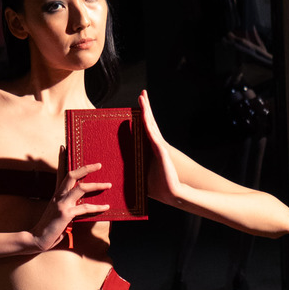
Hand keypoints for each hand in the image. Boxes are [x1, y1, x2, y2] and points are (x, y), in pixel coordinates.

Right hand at [28, 147, 110, 252]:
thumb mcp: (57, 213)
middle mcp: (58, 195)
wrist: (37, 238)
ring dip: (96, 185)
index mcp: (56, 194)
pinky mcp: (65, 214)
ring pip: (81, 188)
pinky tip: (106, 207)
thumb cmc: (49, 227)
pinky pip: (84, 208)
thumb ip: (67, 207)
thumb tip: (79, 206)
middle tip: (99, 165)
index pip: (59, 172)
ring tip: (109, 185)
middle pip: (72, 175)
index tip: (63, 147)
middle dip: (86, 168)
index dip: (61, 159)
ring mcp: (61, 203)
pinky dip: (97, 207)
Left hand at [139, 89, 181, 206]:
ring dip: (146, 110)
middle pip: (148, 123)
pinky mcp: (161, 150)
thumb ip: (132, 174)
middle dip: (145, 109)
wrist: (173, 194)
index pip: (143, 132)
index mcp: (150, 151)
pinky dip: (147, 123)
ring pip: (150, 124)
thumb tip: (115, 176)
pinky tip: (143, 113)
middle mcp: (155, 146)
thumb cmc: (158, 188)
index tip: (133, 111)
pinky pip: (152, 134)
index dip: (139, 120)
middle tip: (141, 95)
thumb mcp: (140, 178)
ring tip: (142, 97)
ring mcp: (158, 146)